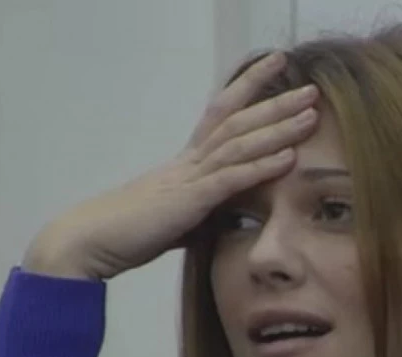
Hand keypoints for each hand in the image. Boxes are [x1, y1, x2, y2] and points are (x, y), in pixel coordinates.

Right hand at [22, 52, 318, 279]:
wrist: (90, 240)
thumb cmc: (126, 232)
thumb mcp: (172, 220)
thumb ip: (197, 214)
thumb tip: (215, 220)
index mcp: (186, 163)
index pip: (220, 115)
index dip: (248, 89)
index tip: (274, 69)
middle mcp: (190, 161)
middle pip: (237, 121)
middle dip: (275, 102)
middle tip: (310, 88)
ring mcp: (189, 177)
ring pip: (239, 143)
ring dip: (278, 128)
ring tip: (310, 113)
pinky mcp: (189, 201)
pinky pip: (231, 178)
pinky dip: (262, 166)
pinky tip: (290, 157)